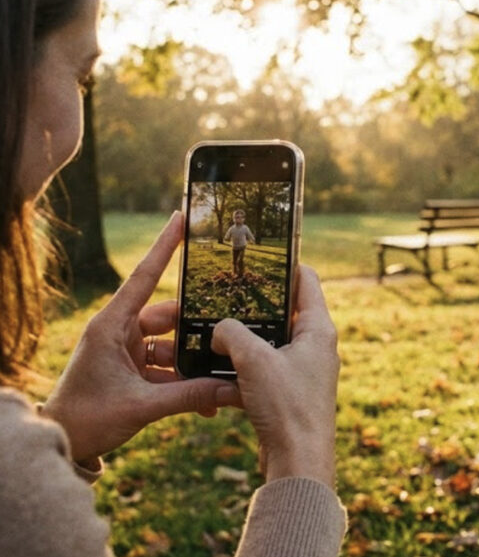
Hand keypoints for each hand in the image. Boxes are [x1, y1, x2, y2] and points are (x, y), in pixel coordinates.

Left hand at [42, 213, 237, 463]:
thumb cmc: (87, 419)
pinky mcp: (133, 370)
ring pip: (172, 345)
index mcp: (112, 326)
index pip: (145, 277)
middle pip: (169, 317)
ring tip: (219, 377)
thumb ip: (189, 396)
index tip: (181, 219)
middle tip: (227, 335)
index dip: (165, 247)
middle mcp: (119, 332)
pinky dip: (185, 381)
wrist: (63, 444)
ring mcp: (127, 351)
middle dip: (197, 330)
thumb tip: (230, 388)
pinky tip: (207, 399)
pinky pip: (167, 368)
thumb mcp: (141, 406)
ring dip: (192, 363)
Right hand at [211, 265, 338, 487]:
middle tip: (224, 293)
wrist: (298, 461)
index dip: (284, 264)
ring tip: (210, 330)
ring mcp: (303, 371)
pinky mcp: (288, 395)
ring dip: (242, 341)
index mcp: (319, 329)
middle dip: (253, 305)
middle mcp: (316, 346)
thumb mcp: (254, 359)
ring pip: (268, 344)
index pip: (306, 281)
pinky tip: (212, 371)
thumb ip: (232, 333)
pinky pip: (261, 373)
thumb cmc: (287, 406)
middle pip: (284, 312)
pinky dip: (240, 371)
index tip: (259, 254)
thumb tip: (219, 328)